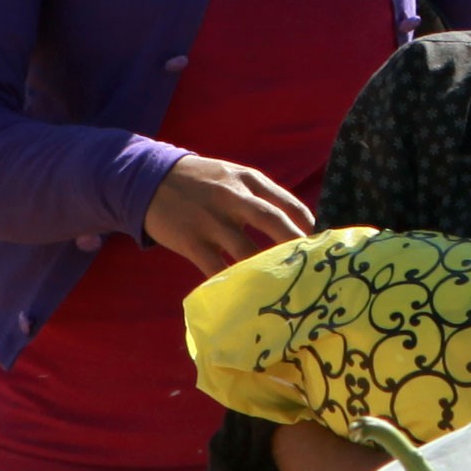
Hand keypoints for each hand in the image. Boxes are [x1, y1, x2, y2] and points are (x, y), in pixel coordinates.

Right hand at [139, 153, 314, 275]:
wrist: (150, 179)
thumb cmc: (201, 181)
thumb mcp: (233, 175)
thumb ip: (260, 195)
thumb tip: (297, 222)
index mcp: (247, 180)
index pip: (286, 202)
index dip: (307, 224)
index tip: (320, 243)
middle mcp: (232, 197)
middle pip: (273, 222)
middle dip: (296, 245)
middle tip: (312, 267)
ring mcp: (211, 220)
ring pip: (246, 251)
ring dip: (267, 270)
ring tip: (285, 288)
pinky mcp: (191, 241)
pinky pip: (215, 267)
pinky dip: (231, 282)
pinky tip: (245, 295)